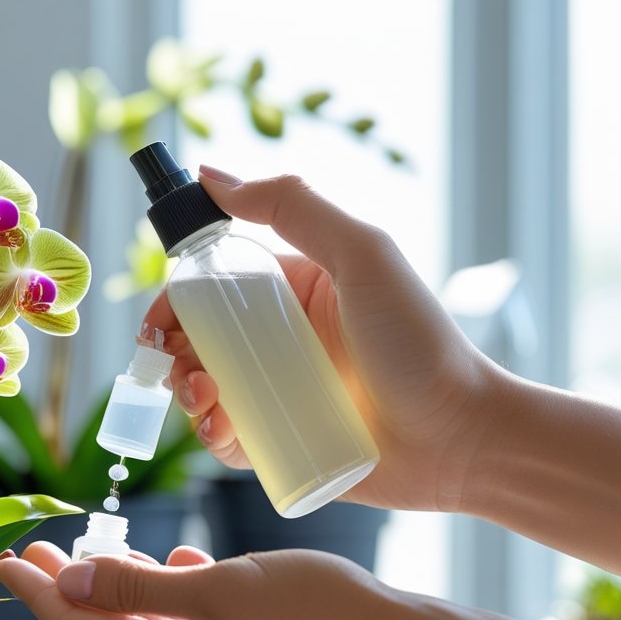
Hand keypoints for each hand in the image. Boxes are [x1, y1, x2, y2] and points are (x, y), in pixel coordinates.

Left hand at [0, 543, 620, 619]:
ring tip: (95, 548)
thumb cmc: (317, 615)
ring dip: (121, 588)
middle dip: (70, 586)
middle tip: (37, 546)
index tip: (3, 559)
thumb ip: (135, 588)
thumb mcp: (217, 588)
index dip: (37, 592)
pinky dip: (169, 599)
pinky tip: (175, 566)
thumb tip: (69, 583)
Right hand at [147, 169, 501, 512]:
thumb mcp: (361, 255)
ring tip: (204, 396)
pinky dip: (209, 435)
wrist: (462, 437)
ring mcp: (280, 394)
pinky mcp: (282, 443)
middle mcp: (282, 341)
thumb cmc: (422, 342)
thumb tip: (211, 175)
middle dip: (170, 351)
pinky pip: (227, 439)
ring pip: (203, 390)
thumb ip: (293, 206)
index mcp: (294, 290)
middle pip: (197, 340)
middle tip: (175, 362)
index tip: (158, 317)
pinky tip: (220, 429)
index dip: (175, 299)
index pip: (212, 286)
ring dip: (184, 392)